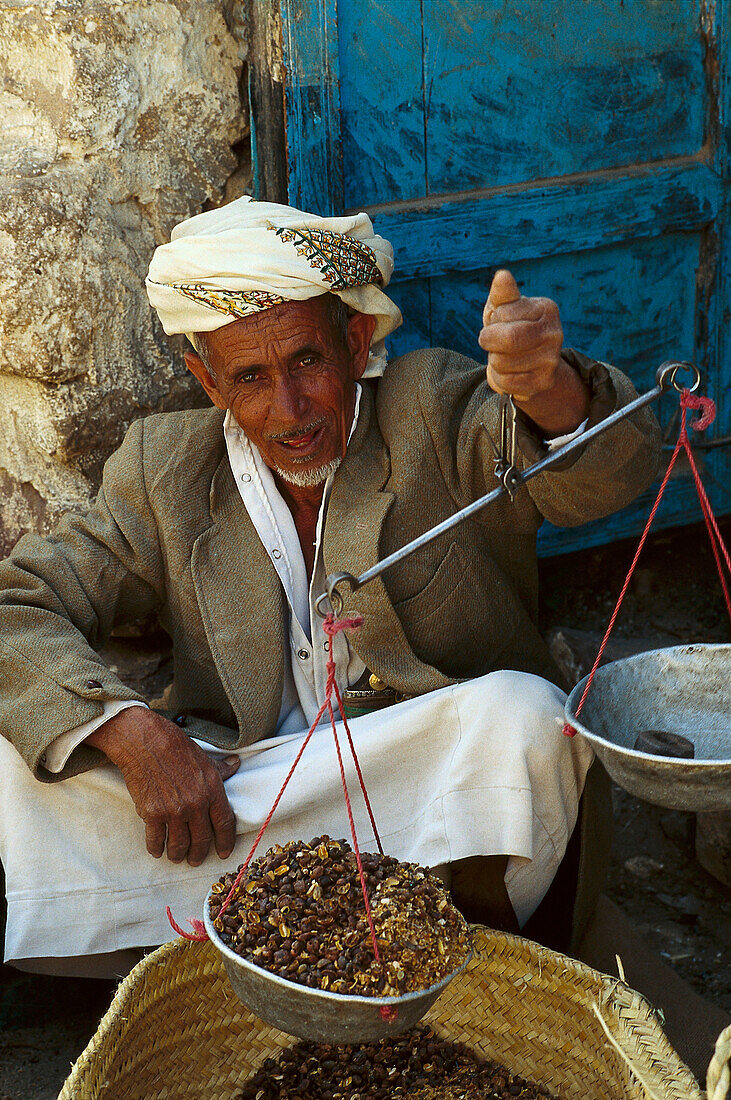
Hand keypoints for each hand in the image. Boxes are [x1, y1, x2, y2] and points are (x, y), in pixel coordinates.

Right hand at [87, 708, 238, 865]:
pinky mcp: (152, 814)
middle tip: (195, 859)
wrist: (145, 742)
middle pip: (202, 839)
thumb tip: (236, 764)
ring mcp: (174, 811)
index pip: (224, 823)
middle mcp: (196, 804)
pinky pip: (156, 840)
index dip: (225, 841)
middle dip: (199, 854)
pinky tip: (157, 850)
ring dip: (178, 855)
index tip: (223, 852)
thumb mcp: (204, 757)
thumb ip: (221, 768)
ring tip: (177, 857)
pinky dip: (156, 848)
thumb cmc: (175, 747)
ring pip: (179, 845)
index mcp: (212, 790)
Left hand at [479, 269, 589, 434]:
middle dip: (489, 341)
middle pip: (508, 339)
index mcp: (546, 309)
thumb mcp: (503, 308)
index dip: (493, 320)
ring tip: (504, 356)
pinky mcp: (543, 382)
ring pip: (502, 362)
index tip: (498, 321)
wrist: (526, 363)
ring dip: (494, 360)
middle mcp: (555, 333)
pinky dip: (500, 378)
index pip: (504, 313)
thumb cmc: (510, 327)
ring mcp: (551, 359)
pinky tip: (509, 371)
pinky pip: (507, 382)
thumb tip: (502, 276)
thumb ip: (502, 294)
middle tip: (490, 341)